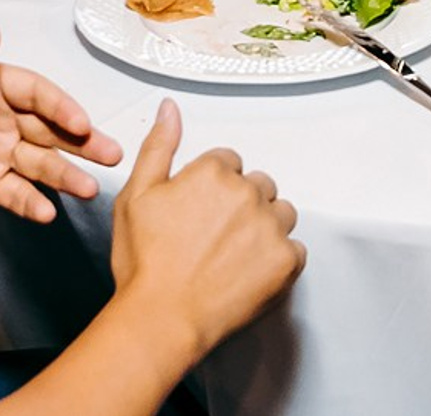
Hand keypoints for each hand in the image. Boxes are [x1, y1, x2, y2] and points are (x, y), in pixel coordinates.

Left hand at [0, 26, 120, 220]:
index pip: (37, 94)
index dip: (61, 107)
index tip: (80, 121)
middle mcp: (1, 119)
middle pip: (49, 129)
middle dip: (82, 142)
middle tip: (111, 153)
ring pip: (38, 164)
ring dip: (65, 175)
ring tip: (90, 188)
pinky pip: (12, 194)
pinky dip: (31, 203)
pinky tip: (49, 212)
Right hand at [108, 99, 303, 361]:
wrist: (158, 322)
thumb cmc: (144, 264)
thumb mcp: (136, 197)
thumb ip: (158, 146)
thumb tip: (170, 108)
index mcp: (214, 171)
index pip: (229, 163)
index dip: (213, 190)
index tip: (200, 215)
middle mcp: (247, 191)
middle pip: (259, 186)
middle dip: (242, 206)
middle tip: (216, 239)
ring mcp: (269, 226)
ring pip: (281, 214)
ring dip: (266, 229)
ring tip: (235, 257)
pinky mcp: (285, 261)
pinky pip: (295, 250)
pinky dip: (279, 261)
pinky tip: (252, 275)